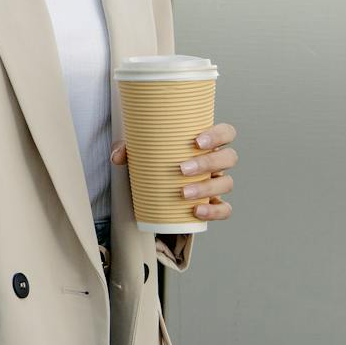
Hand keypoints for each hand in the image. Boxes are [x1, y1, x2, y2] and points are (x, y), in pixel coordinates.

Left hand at [109, 122, 236, 221]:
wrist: (156, 185)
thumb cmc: (156, 159)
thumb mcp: (142, 151)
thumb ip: (128, 149)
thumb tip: (117, 156)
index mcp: (206, 143)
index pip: (226, 132)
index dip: (218, 135)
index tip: (197, 141)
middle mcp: (216, 161)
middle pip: (228, 158)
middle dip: (208, 163)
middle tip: (182, 169)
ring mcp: (217, 182)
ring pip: (226, 183)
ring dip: (206, 188)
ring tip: (183, 193)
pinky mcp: (214, 204)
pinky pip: (224, 209)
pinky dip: (213, 212)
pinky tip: (196, 211)